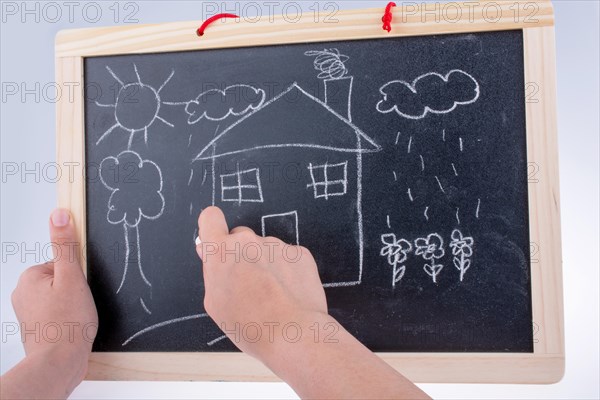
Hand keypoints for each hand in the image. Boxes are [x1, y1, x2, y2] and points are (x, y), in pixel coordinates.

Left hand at [9, 208, 97, 390]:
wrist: (58, 364)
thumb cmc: (67, 325)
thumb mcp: (73, 277)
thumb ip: (66, 245)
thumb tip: (60, 215)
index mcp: (30, 277)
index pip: (62, 263)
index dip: (77, 276)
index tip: (80, 290)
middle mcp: (23, 293)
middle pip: (61, 280)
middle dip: (74, 291)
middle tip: (79, 305)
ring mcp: (28, 312)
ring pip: (60, 297)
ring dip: (72, 306)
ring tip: (77, 318)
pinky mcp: (37, 327)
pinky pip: (57, 314)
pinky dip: (67, 319)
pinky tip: (73, 327)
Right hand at [196, 207, 429, 398]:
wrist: (296, 335)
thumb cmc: (253, 327)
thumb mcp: (217, 304)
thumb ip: (214, 272)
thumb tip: (213, 253)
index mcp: (222, 254)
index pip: (210, 218)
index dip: (212, 226)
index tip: (215, 234)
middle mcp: (250, 242)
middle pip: (242, 237)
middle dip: (245, 254)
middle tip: (253, 283)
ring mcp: (278, 246)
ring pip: (270, 248)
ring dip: (270, 264)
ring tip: (278, 295)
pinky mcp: (302, 253)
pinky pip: (291, 256)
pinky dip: (291, 269)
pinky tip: (295, 292)